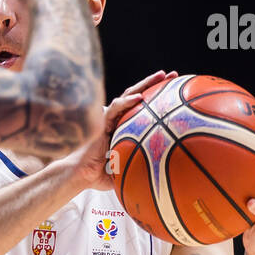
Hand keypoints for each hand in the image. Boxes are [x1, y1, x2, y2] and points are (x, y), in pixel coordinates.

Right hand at [67, 70, 174, 190]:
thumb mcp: (124, 170)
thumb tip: (159, 179)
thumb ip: (139, 169)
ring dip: (145, 84)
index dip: (157, 97)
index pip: (142, 107)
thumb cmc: (97, 175)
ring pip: (128, 95)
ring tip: (161, 75)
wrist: (79, 175)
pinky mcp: (100, 121)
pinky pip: (116, 108)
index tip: (175, 91)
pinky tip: (140, 97)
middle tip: (172, 75)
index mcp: (123, 127)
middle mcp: (117, 119)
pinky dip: (127, 101)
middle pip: (138, 95)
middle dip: (155, 83)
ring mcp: (108, 118)